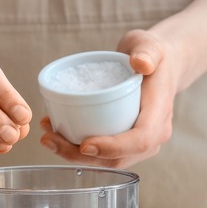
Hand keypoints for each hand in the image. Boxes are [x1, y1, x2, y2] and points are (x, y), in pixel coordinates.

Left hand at [40, 28, 186, 167]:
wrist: (158, 67)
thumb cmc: (152, 56)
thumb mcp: (150, 45)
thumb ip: (147, 51)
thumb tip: (140, 63)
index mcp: (159, 115)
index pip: (140, 140)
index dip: (113, 148)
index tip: (84, 145)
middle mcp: (153, 137)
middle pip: (118, 158)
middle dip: (81, 156)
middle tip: (50, 139)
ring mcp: (140, 145)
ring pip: (107, 161)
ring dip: (74, 156)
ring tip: (48, 137)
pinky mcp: (125, 144)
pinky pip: (103, 155)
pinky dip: (76, 150)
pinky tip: (56, 135)